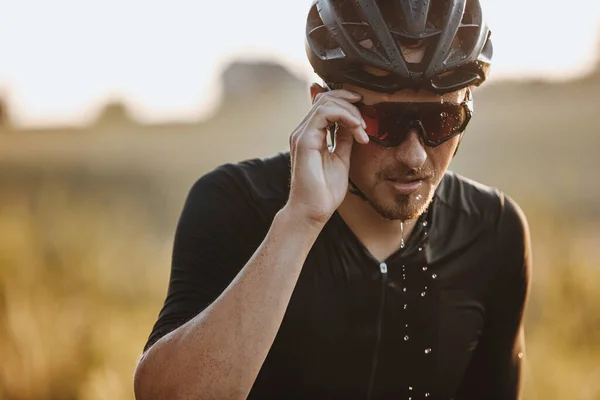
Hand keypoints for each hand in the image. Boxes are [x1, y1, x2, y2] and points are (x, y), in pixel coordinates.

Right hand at [286, 83, 368, 224]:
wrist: (313, 211)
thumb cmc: (325, 190)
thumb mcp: (341, 157)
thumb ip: (344, 138)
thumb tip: (353, 124)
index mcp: (312, 135)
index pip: (326, 105)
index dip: (347, 103)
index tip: (366, 116)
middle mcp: (304, 131)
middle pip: (325, 98)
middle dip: (350, 102)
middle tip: (367, 119)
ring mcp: (302, 134)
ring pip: (325, 102)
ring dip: (350, 111)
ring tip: (363, 128)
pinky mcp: (304, 140)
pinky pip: (324, 113)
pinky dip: (345, 116)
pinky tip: (357, 129)